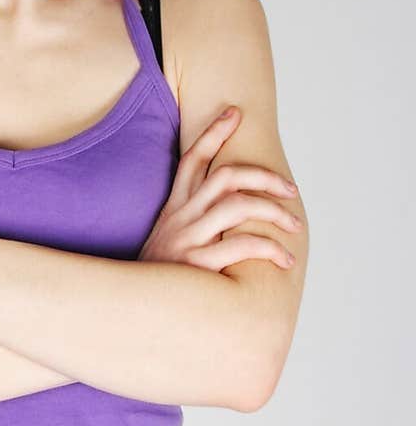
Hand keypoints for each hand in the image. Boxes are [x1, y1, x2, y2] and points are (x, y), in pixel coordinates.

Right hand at [138, 106, 299, 271]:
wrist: (130, 312)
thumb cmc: (159, 280)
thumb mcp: (167, 243)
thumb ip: (192, 225)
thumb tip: (229, 213)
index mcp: (173, 210)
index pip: (191, 160)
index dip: (213, 133)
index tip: (235, 112)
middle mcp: (179, 219)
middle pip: (224, 176)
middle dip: (263, 176)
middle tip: (290, 189)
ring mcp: (187, 240)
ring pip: (238, 205)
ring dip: (274, 212)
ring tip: (294, 226)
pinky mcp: (196, 265)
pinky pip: (241, 246)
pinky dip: (269, 248)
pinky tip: (284, 258)